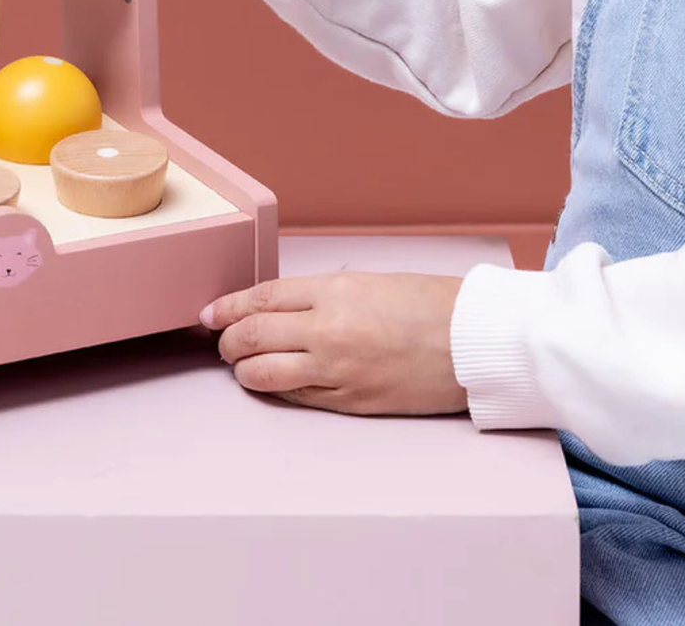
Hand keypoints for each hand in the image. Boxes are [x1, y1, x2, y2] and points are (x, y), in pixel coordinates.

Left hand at [199, 271, 468, 415]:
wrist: (475, 342)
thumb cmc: (429, 305)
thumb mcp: (368, 282)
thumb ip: (322, 295)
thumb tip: (280, 308)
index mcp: (333, 290)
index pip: (260, 298)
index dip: (226, 307)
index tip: (208, 313)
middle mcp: (328, 329)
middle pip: (252, 336)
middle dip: (228, 342)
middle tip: (222, 343)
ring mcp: (338, 370)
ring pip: (264, 373)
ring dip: (245, 370)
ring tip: (244, 365)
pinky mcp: (352, 402)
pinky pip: (298, 397)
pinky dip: (278, 390)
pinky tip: (275, 383)